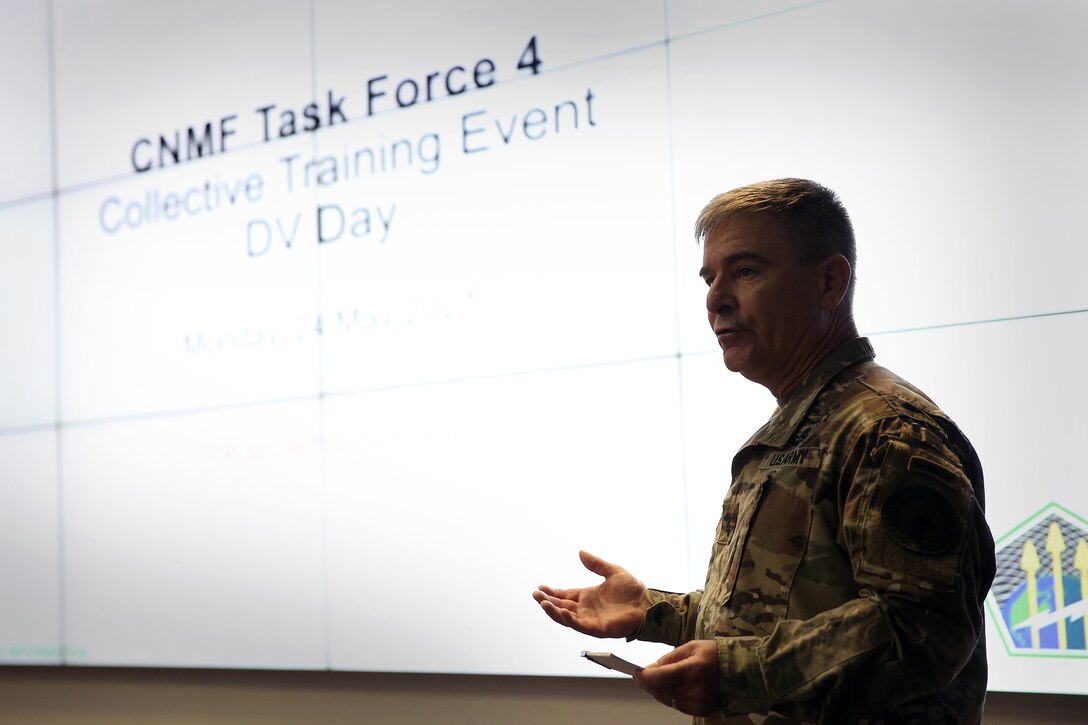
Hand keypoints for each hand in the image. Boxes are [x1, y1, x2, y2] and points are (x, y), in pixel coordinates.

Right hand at [532, 550, 650, 638]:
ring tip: (543, 603)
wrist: (648, 604)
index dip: (552, 592)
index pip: (565, 595)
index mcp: (588, 596)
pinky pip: (580, 625)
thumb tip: (580, 552)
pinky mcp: (598, 628)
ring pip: (566, 617)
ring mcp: (591, 619)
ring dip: (553, 611)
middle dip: (547, 601)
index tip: (541, 587)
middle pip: (561, 606)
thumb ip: (596, 564)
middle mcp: (586, 609)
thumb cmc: (634, 591)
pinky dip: (569, 619)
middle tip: (536, 594)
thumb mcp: (613, 572)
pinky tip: (562, 611)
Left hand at [634, 640, 720, 716]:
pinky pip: (677, 705)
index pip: (659, 678)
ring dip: (657, 691)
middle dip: (648, 684)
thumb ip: (670, 658)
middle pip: (660, 691)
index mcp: (693, 669)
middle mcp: (695, 689)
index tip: (636, 672)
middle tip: (641, 676)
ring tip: (654, 680)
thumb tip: (651, 667)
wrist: (740, 671)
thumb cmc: (716, 655)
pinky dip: (669, 697)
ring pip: (667, 700)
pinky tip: (669, 688)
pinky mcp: (701, 710)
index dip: (644, 677)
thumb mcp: (691, 647)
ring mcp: (698, 702)